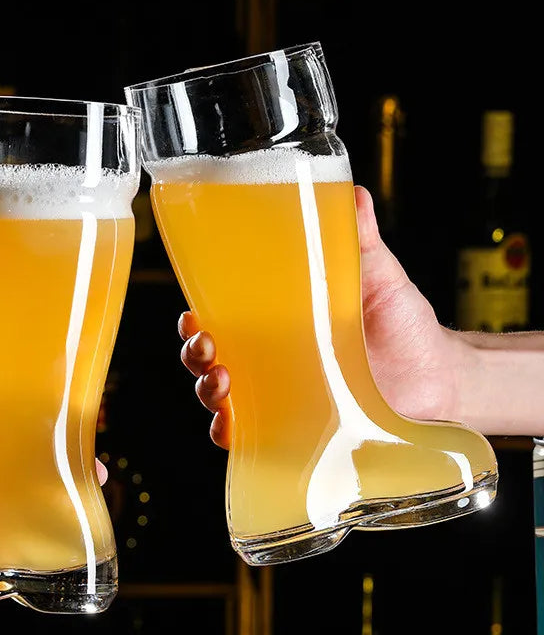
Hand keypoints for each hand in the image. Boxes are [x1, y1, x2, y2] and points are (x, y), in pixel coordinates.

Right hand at [178, 185, 465, 448]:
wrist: (440, 378)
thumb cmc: (404, 325)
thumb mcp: (378, 277)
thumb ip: (361, 240)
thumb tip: (356, 195)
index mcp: (277, 320)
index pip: (220, 316)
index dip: (196, 318)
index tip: (193, 313)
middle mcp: (270, 359)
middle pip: (209, 358)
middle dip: (194, 354)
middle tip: (206, 346)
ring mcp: (280, 398)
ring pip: (219, 399)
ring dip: (206, 391)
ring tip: (222, 382)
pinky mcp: (296, 432)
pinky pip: (248, 440)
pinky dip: (229, 435)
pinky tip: (232, 426)